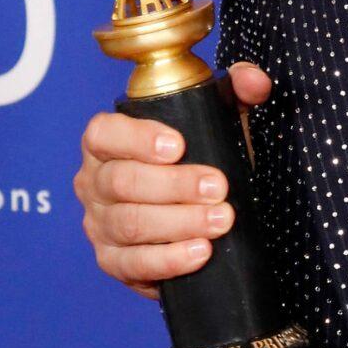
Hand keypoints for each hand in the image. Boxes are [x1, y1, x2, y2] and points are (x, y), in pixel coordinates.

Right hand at [73, 60, 273, 299]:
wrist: (196, 216)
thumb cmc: (199, 161)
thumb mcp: (216, 121)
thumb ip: (236, 91)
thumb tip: (253, 82)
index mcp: (107, 143)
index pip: (104, 133)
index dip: (136, 138)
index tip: (179, 145)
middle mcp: (94, 182)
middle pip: (121, 182)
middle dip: (174, 185)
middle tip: (219, 187)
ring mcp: (99, 224)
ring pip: (129, 224)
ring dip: (179, 223)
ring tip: (221, 220)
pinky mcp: (113, 262)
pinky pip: (133, 266)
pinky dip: (168, 261)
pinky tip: (201, 252)